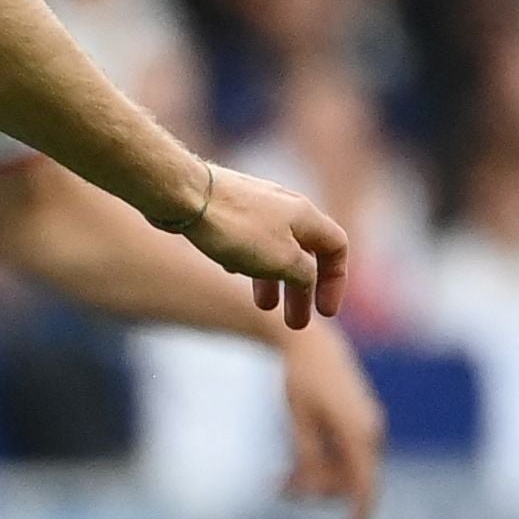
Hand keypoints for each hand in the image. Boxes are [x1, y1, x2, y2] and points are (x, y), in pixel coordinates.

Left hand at [177, 164, 348, 324]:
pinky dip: (247, 260)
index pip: (336, 248)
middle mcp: (284, 206)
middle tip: (295, 323)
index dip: (335, 282)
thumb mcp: (282, 260)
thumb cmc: (235, 228)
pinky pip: (246, 239)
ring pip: (272, 247)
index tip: (324, 313)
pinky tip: (232, 271)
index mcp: (305, 215)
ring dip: (272, 280)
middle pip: (303, 253)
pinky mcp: (225, 207)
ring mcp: (253, 204)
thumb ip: (304, 273)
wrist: (182, 195)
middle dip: (301, 290)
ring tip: (263, 308)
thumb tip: (308, 277)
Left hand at [278, 319, 384, 518]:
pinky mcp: (356, 429)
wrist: (312, 345)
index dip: (359, 517)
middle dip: (315, 493)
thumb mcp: (298, 421)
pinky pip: (341, 460)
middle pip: (348, 483)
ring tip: (275, 481)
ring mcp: (366, 431)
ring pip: (343, 474)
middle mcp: (371, 434)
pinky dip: (317, 468)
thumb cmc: (301, 379)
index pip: (365, 487)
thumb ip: (308, 457)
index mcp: (360, 433)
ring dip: (312, 482)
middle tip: (275, 488)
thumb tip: (315, 490)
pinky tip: (287, 472)